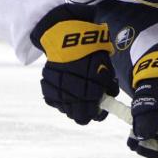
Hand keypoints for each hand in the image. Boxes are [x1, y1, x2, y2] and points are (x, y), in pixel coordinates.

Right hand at [30, 4, 118, 124]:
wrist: (66, 39)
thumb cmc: (91, 52)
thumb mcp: (106, 66)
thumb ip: (108, 84)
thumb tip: (109, 97)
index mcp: (92, 90)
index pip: (96, 114)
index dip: (99, 113)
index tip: (101, 109)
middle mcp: (75, 95)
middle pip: (80, 118)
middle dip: (87, 113)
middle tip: (90, 106)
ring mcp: (59, 93)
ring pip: (68, 111)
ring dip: (74, 107)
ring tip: (78, 97)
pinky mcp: (47, 89)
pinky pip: (55, 103)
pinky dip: (61, 100)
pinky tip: (67, 92)